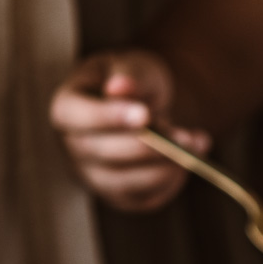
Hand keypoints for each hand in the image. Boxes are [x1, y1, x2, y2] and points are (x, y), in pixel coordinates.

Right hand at [49, 49, 211, 211]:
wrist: (148, 108)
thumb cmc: (135, 81)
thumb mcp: (133, 66)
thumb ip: (130, 75)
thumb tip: (119, 87)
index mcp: (66, 108)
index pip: (75, 117)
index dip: (109, 118)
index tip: (145, 114)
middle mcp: (73, 147)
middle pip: (103, 153)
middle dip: (148, 146)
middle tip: (186, 136)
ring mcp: (94, 176)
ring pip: (126, 182)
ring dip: (165, 166)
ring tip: (196, 144)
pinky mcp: (120, 196)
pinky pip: (145, 198)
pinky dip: (171, 180)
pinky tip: (190, 160)